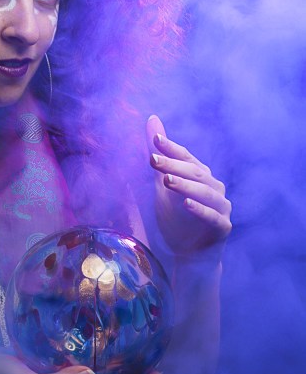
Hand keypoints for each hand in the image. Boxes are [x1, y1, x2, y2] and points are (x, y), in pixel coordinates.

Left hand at [146, 115, 231, 257]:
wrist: (190, 254)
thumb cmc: (177, 216)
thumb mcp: (163, 184)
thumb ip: (160, 154)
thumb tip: (151, 118)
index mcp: (201, 175)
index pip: (186, 157)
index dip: (171, 148)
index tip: (154, 140)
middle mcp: (214, 187)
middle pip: (194, 172)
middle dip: (173, 165)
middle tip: (153, 159)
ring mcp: (221, 207)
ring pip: (205, 193)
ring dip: (186, 185)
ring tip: (167, 181)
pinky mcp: (222, 228)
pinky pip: (213, 217)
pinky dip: (201, 210)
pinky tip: (187, 204)